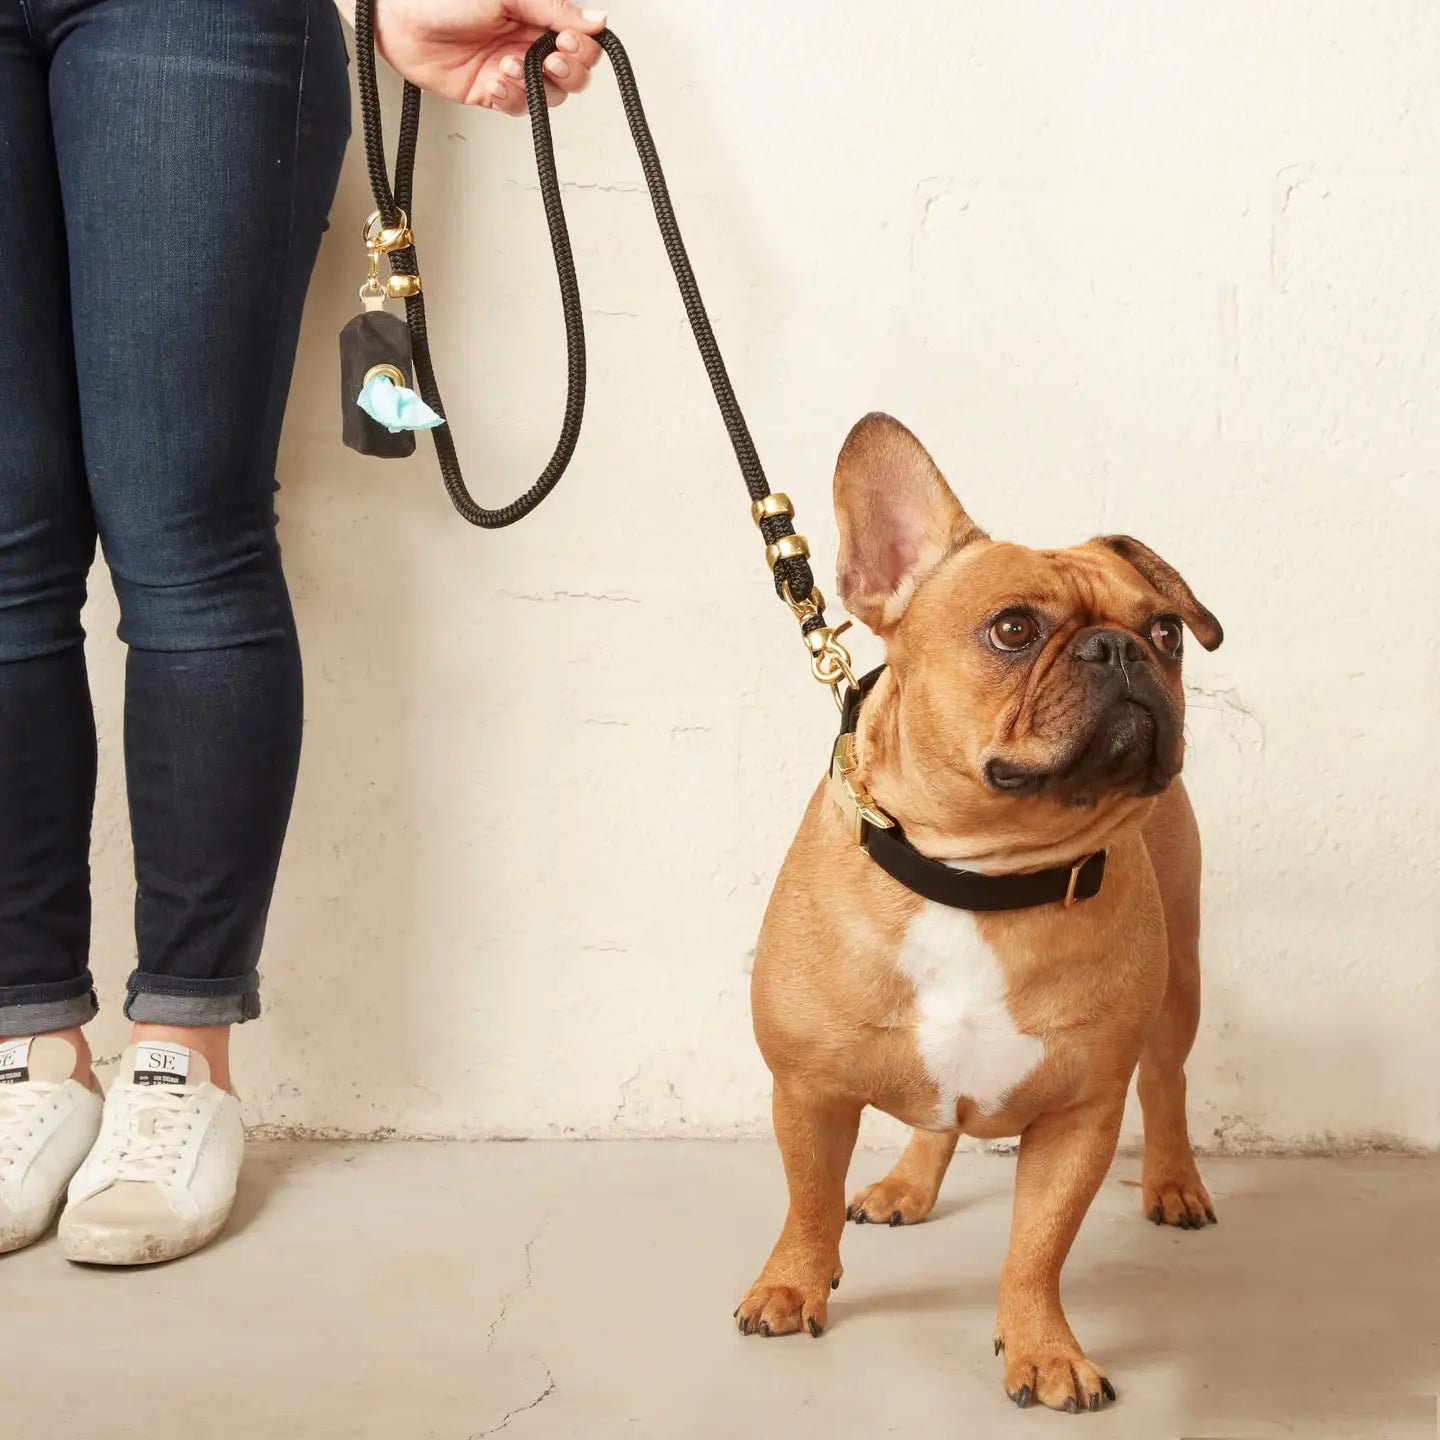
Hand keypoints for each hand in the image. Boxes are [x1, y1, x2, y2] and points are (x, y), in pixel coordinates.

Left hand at [339, 0, 607, 113]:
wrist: (396, 14)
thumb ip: (554, 9)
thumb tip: (598, 20)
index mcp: (536, 15)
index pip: (579, 40)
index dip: (582, 48)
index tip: (568, 43)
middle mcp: (527, 42)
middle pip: (572, 73)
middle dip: (568, 71)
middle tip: (550, 60)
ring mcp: (510, 69)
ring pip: (548, 95)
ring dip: (535, 85)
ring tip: (510, 66)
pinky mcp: (489, 92)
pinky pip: (516, 108)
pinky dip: (512, 98)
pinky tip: (497, 81)